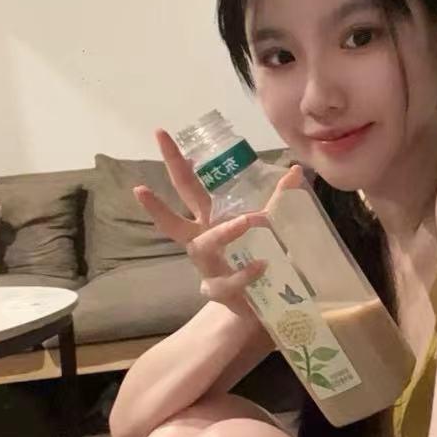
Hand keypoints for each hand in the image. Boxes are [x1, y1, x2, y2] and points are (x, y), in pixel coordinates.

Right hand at [133, 128, 303, 318]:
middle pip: (173, 219)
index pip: (187, 185)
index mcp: (209, 218)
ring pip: (202, 246)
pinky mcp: (219, 292)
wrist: (261, 304)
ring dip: (223, 231)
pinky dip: (245, 272)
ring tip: (246, 221)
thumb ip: (280, 199)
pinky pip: (228, 281)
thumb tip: (295, 169)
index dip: (174, 161)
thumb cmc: (257, 255)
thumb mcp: (270, 224)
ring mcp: (207, 267)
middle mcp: (201, 240)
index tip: (160, 133)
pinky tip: (262, 264)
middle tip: (141, 188)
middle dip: (157, 204)